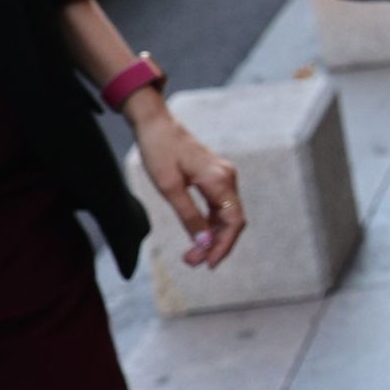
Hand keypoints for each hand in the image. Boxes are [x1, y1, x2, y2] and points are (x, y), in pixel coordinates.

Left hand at [127, 94, 241, 267]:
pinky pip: (219, 205)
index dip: (224, 245)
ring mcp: (223, 176)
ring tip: (191, 254)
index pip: (234, 221)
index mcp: (220, 180)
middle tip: (192, 262)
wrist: (155, 124)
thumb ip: (189, 216)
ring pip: (226, 214)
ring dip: (212, 236)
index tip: (209, 264)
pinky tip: (197, 234)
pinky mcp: (215, 176)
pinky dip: (210, 223)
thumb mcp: (169, 188)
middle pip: (232, 220)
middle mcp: (227, 178)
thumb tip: (204, 243)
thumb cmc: (159, 151)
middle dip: (216, 244)